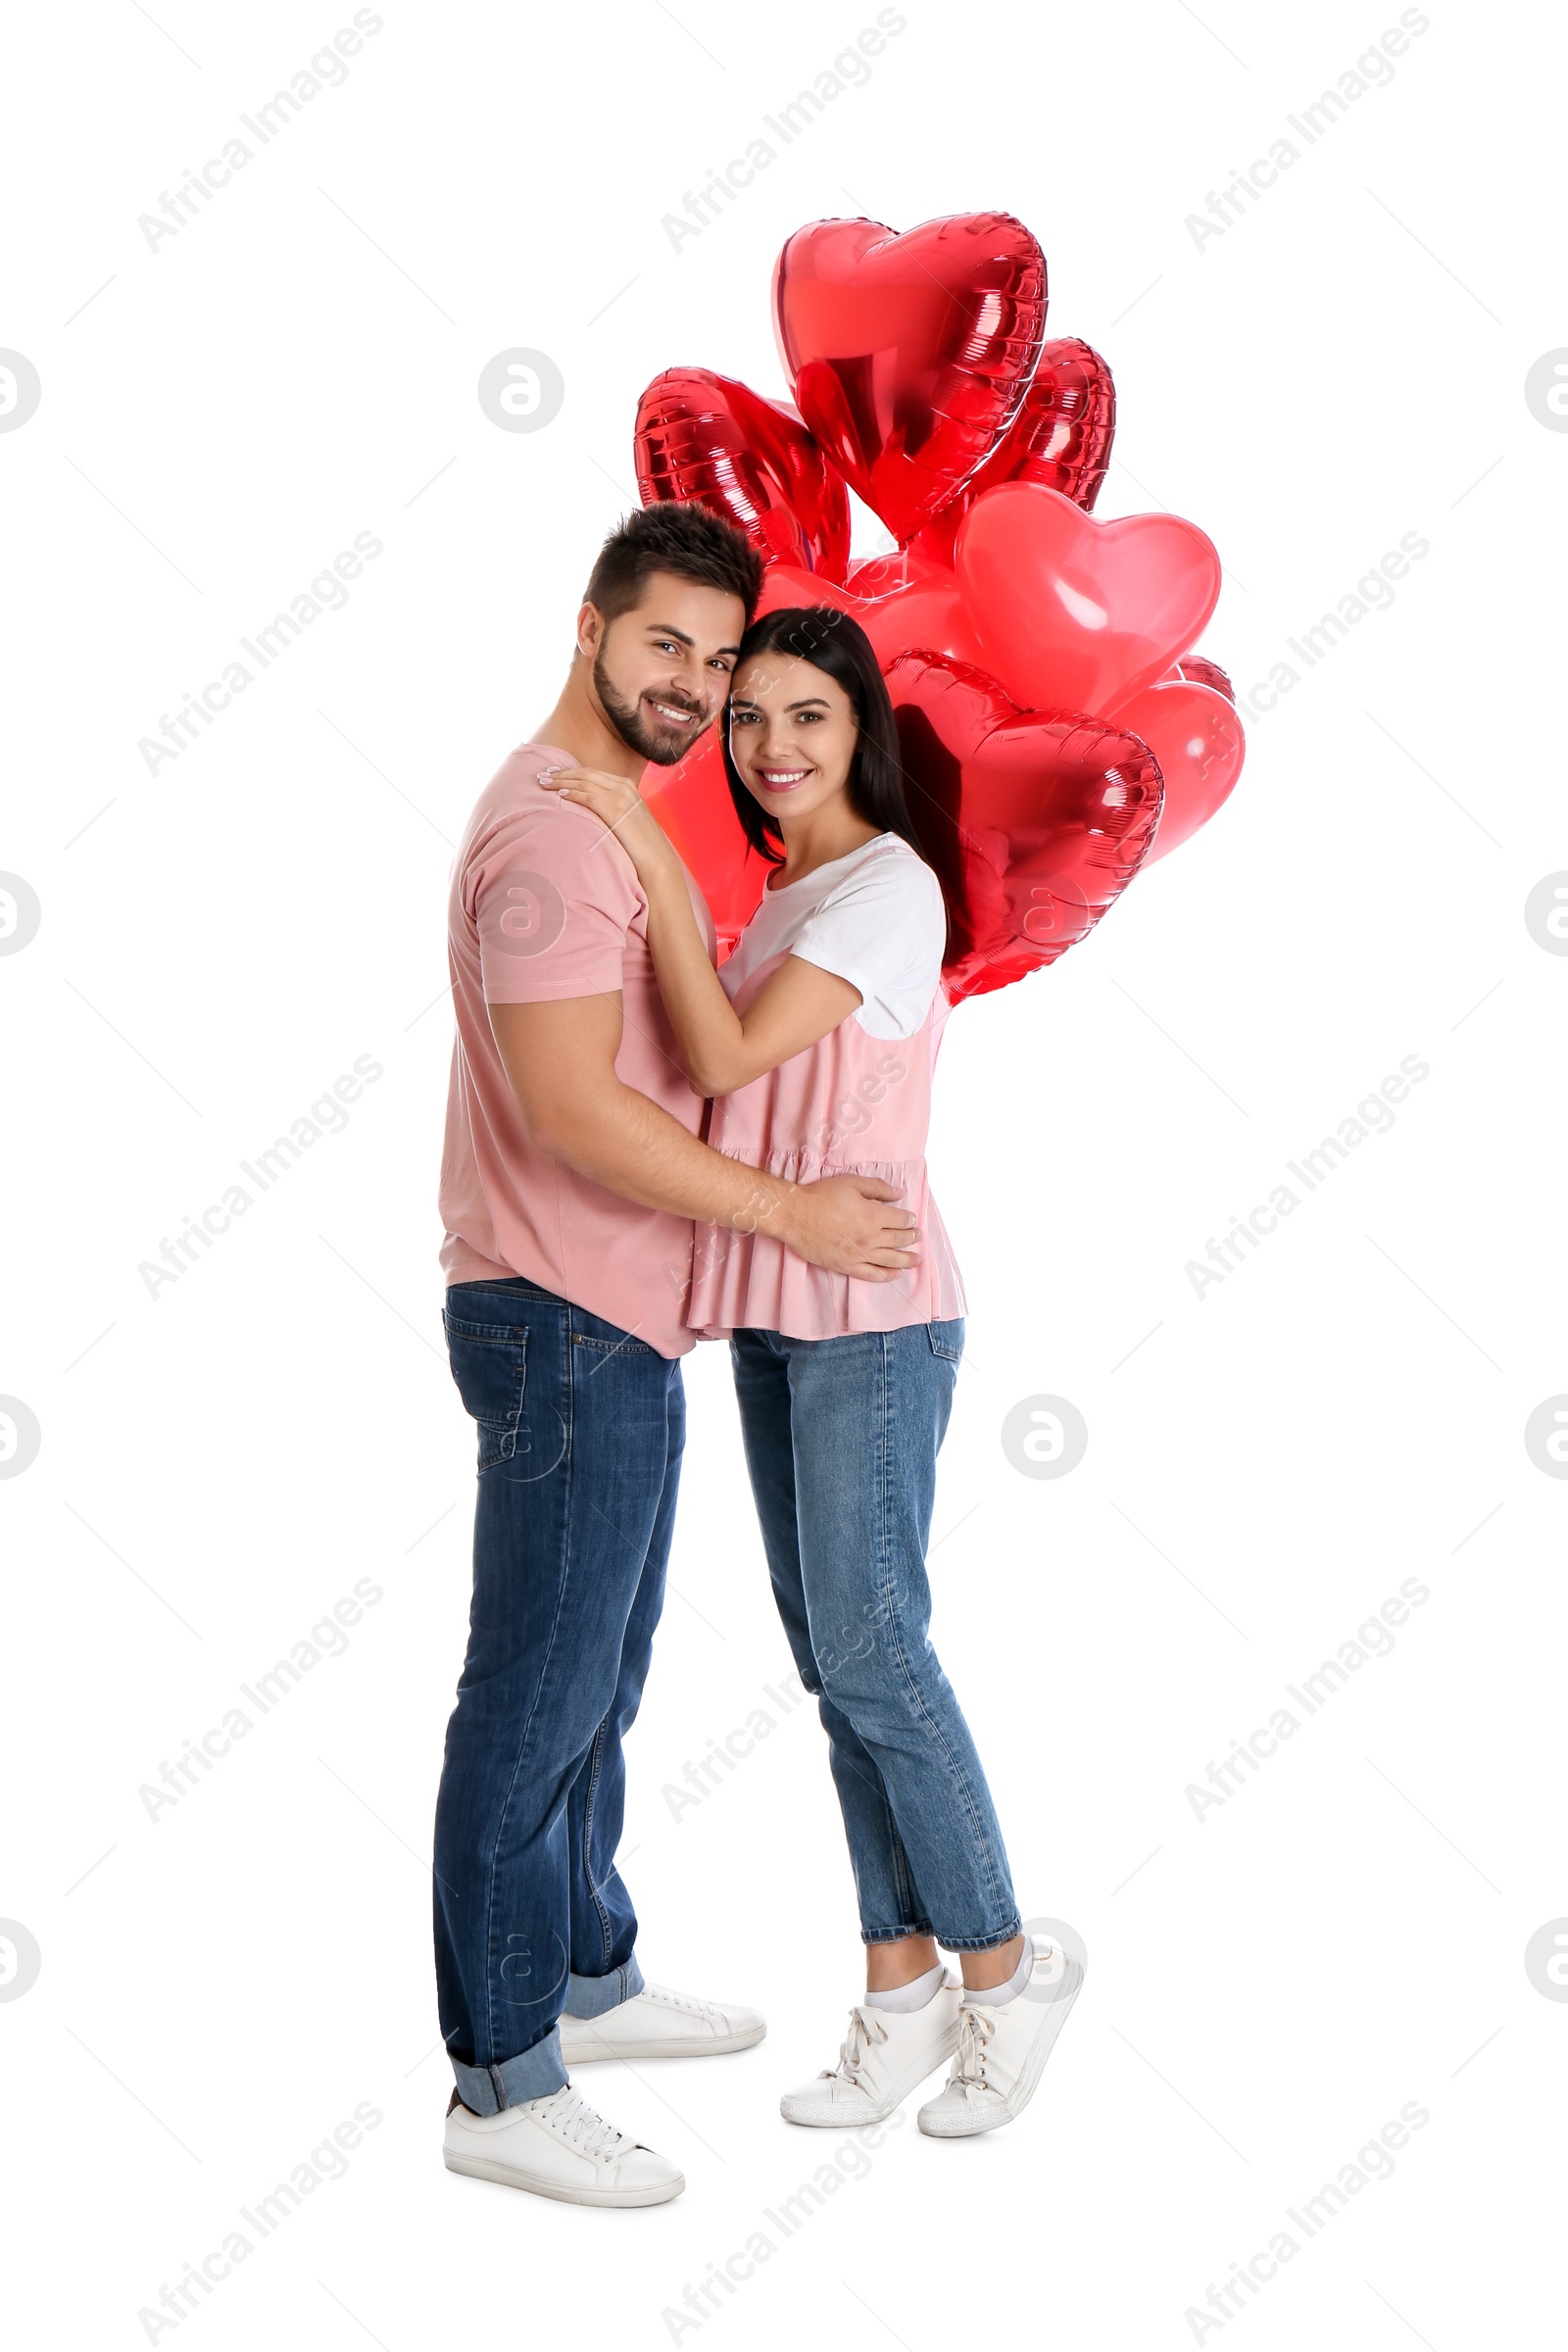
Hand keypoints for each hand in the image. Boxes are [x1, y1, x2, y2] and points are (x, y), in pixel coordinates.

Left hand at [542, 765, 671, 881]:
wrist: (656, 858)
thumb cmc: (641, 844)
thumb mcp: (628, 818)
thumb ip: (613, 808)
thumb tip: (593, 810)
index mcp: (627, 785)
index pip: (593, 772)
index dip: (571, 771)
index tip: (554, 773)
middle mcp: (623, 787)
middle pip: (585, 773)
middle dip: (561, 773)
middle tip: (542, 775)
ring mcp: (620, 797)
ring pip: (583, 782)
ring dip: (561, 782)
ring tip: (544, 784)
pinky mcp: (615, 810)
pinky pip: (588, 796)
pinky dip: (572, 793)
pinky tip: (559, 795)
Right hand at [773, 1174, 920, 1282]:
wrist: (796, 1216)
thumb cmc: (821, 1196)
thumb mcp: (851, 1183)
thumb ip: (878, 1188)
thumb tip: (900, 1192)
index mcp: (874, 1215)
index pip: (901, 1219)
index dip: (909, 1219)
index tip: (912, 1219)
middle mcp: (871, 1237)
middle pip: (899, 1239)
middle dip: (911, 1237)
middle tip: (917, 1236)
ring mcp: (859, 1254)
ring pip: (891, 1260)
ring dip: (907, 1259)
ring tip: (916, 1260)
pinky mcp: (847, 1266)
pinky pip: (872, 1274)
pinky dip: (886, 1275)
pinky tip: (895, 1274)